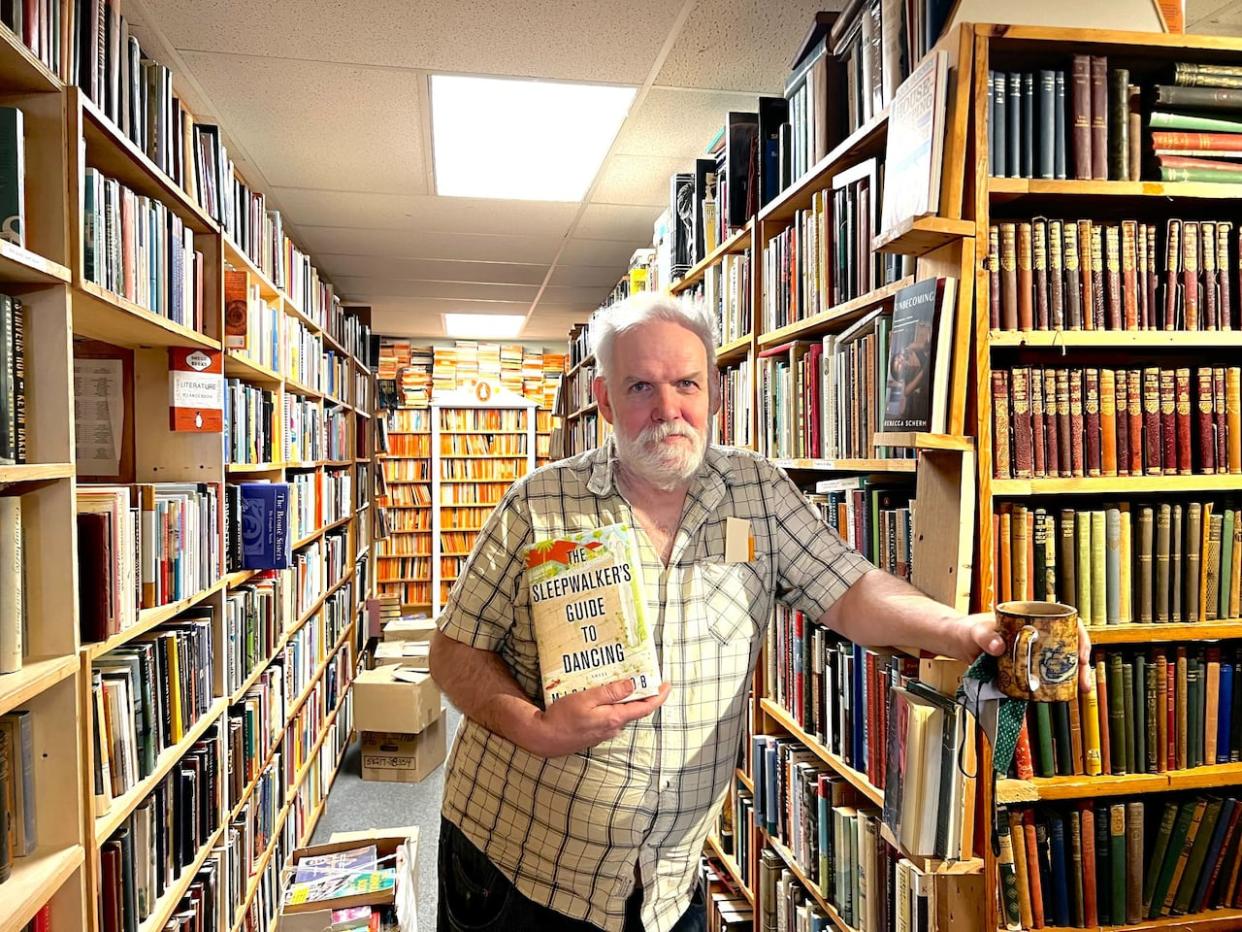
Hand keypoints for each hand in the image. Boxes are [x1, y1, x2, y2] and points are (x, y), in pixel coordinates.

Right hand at [525, 679, 670, 757]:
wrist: (545, 737)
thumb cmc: (562, 717)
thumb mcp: (586, 698)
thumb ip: (610, 692)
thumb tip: (632, 685)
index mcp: (614, 718)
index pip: (644, 708)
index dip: (658, 696)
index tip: (667, 684)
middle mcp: (613, 728)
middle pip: (635, 709)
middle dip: (642, 693)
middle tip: (644, 674)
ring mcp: (605, 732)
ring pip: (622, 712)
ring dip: (626, 698)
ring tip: (623, 679)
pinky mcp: (596, 733)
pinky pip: (611, 716)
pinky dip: (614, 704)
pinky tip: (605, 694)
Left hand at [960, 612, 1093, 693]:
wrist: (958, 643)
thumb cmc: (967, 630)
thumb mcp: (975, 632)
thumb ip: (984, 637)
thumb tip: (999, 647)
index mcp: (1028, 616)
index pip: (1064, 620)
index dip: (1079, 635)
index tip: (1081, 653)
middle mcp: (1035, 632)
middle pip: (1067, 644)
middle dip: (1081, 663)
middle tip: (1083, 681)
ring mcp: (1031, 649)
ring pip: (1060, 660)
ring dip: (1073, 675)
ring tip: (1079, 690)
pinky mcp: (1025, 665)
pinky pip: (1045, 673)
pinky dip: (1055, 683)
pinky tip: (1061, 693)